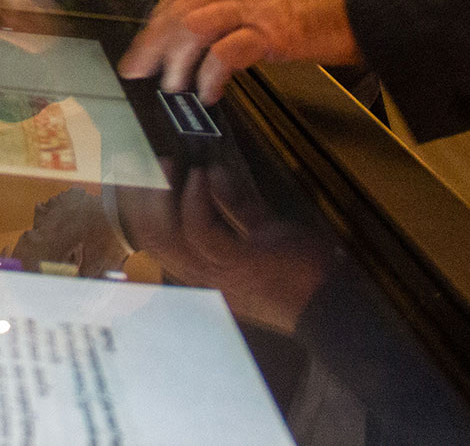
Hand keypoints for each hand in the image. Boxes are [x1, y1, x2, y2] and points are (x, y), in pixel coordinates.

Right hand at [116, 160, 328, 332]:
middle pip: (154, 240)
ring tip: (172, 166)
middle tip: (149, 162)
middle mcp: (204, 279)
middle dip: (144, 199)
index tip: (138, 174)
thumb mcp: (265, 233)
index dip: (140, 207)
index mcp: (205, 274)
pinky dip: (199, 201)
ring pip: (171, 237)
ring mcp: (219, 276)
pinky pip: (204, 232)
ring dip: (166, 196)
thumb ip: (239, 206)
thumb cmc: (301, 273)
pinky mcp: (240, 266)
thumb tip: (215, 172)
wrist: (331, 307)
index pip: (155, 242)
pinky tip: (204, 176)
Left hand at [118, 0, 360, 101]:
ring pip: (193, 25)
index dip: (160, 15)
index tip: (148, 38)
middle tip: (138, 68)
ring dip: (175, 59)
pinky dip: (210, 74)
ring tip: (172, 83)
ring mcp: (258, 4)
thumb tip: (227, 26)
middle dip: (152, 40)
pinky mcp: (275, 31)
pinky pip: (226, 53)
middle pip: (180, 7)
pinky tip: (210, 91)